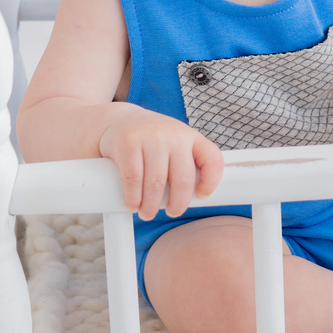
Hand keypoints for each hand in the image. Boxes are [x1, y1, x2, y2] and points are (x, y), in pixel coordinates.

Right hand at [99, 107, 222, 217]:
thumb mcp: (175, 144)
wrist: (120, 119)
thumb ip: (184, 164)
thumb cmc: (152, 140)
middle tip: (171, 212)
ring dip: (151, 206)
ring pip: (156, 183)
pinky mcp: (128, 143)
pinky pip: (134, 178)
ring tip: (147, 213)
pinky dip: (133, 198)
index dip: (211, 182)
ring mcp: (150, 137)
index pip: (212, 159)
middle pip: (183, 179)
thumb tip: (189, 199)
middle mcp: (174, 135)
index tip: (202, 196)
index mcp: (190, 137)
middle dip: (178, 204)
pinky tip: (132, 204)